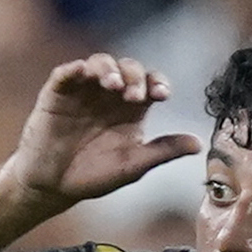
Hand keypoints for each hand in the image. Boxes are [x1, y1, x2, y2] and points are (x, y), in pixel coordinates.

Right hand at [4, 55, 200, 205]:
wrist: (53, 187)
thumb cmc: (93, 176)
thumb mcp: (132, 165)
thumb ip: (163, 151)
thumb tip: (198, 144)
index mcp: (131, 108)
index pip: (150, 83)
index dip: (157, 82)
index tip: (161, 95)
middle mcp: (109, 94)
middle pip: (128, 68)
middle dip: (135, 76)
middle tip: (134, 96)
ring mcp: (83, 90)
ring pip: (100, 63)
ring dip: (109, 69)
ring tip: (112, 86)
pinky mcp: (57, 93)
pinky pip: (66, 73)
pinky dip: (75, 69)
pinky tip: (82, 72)